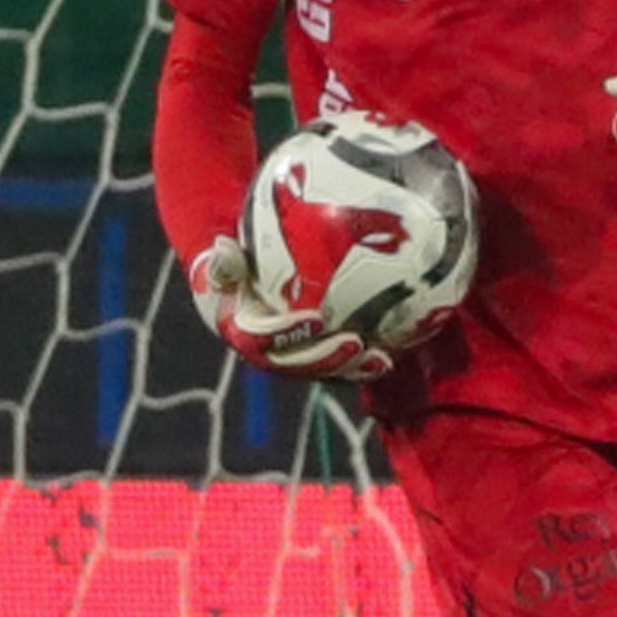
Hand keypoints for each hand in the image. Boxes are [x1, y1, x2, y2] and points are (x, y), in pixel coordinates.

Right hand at [189, 236, 391, 380]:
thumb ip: (224, 260)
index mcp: (241, 331)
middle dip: (327, 359)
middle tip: (356, 343)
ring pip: (322, 372)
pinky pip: (340, 365)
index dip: (287, 334)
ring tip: (381, 359)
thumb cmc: (233, 266)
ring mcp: (291, 360)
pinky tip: (394, 352)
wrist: (240, 285)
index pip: (260, 339)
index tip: (316, 318)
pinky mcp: (313, 360)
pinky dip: (364, 363)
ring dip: (351, 368)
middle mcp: (266, 353)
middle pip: (296, 365)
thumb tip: (222, 245)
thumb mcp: (223, 260)